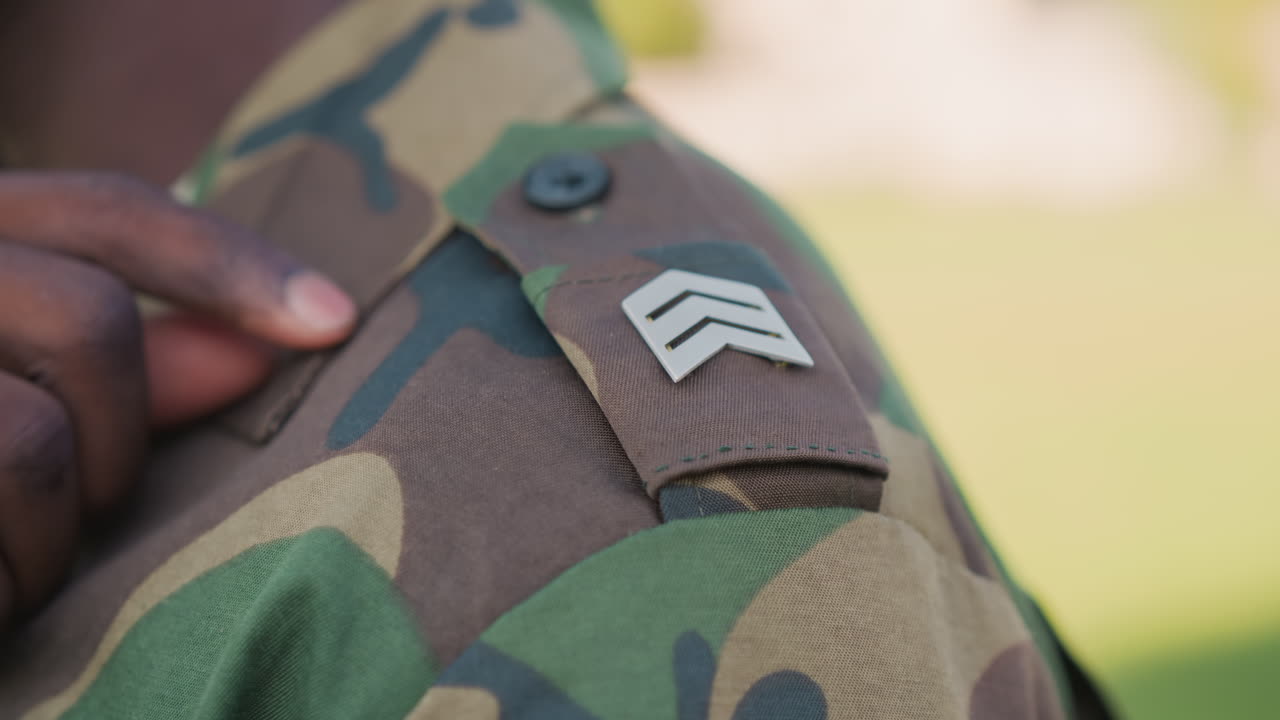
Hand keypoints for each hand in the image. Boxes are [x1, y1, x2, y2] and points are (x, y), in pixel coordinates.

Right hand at [0, 172, 355, 629]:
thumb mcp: (4, 388)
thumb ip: (119, 366)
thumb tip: (256, 351)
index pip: (104, 210)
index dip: (229, 264)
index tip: (334, 320)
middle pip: (87, 317)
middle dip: (126, 433)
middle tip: (94, 500)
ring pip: (31, 436)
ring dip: (50, 531)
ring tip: (11, 566)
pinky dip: (0, 580)